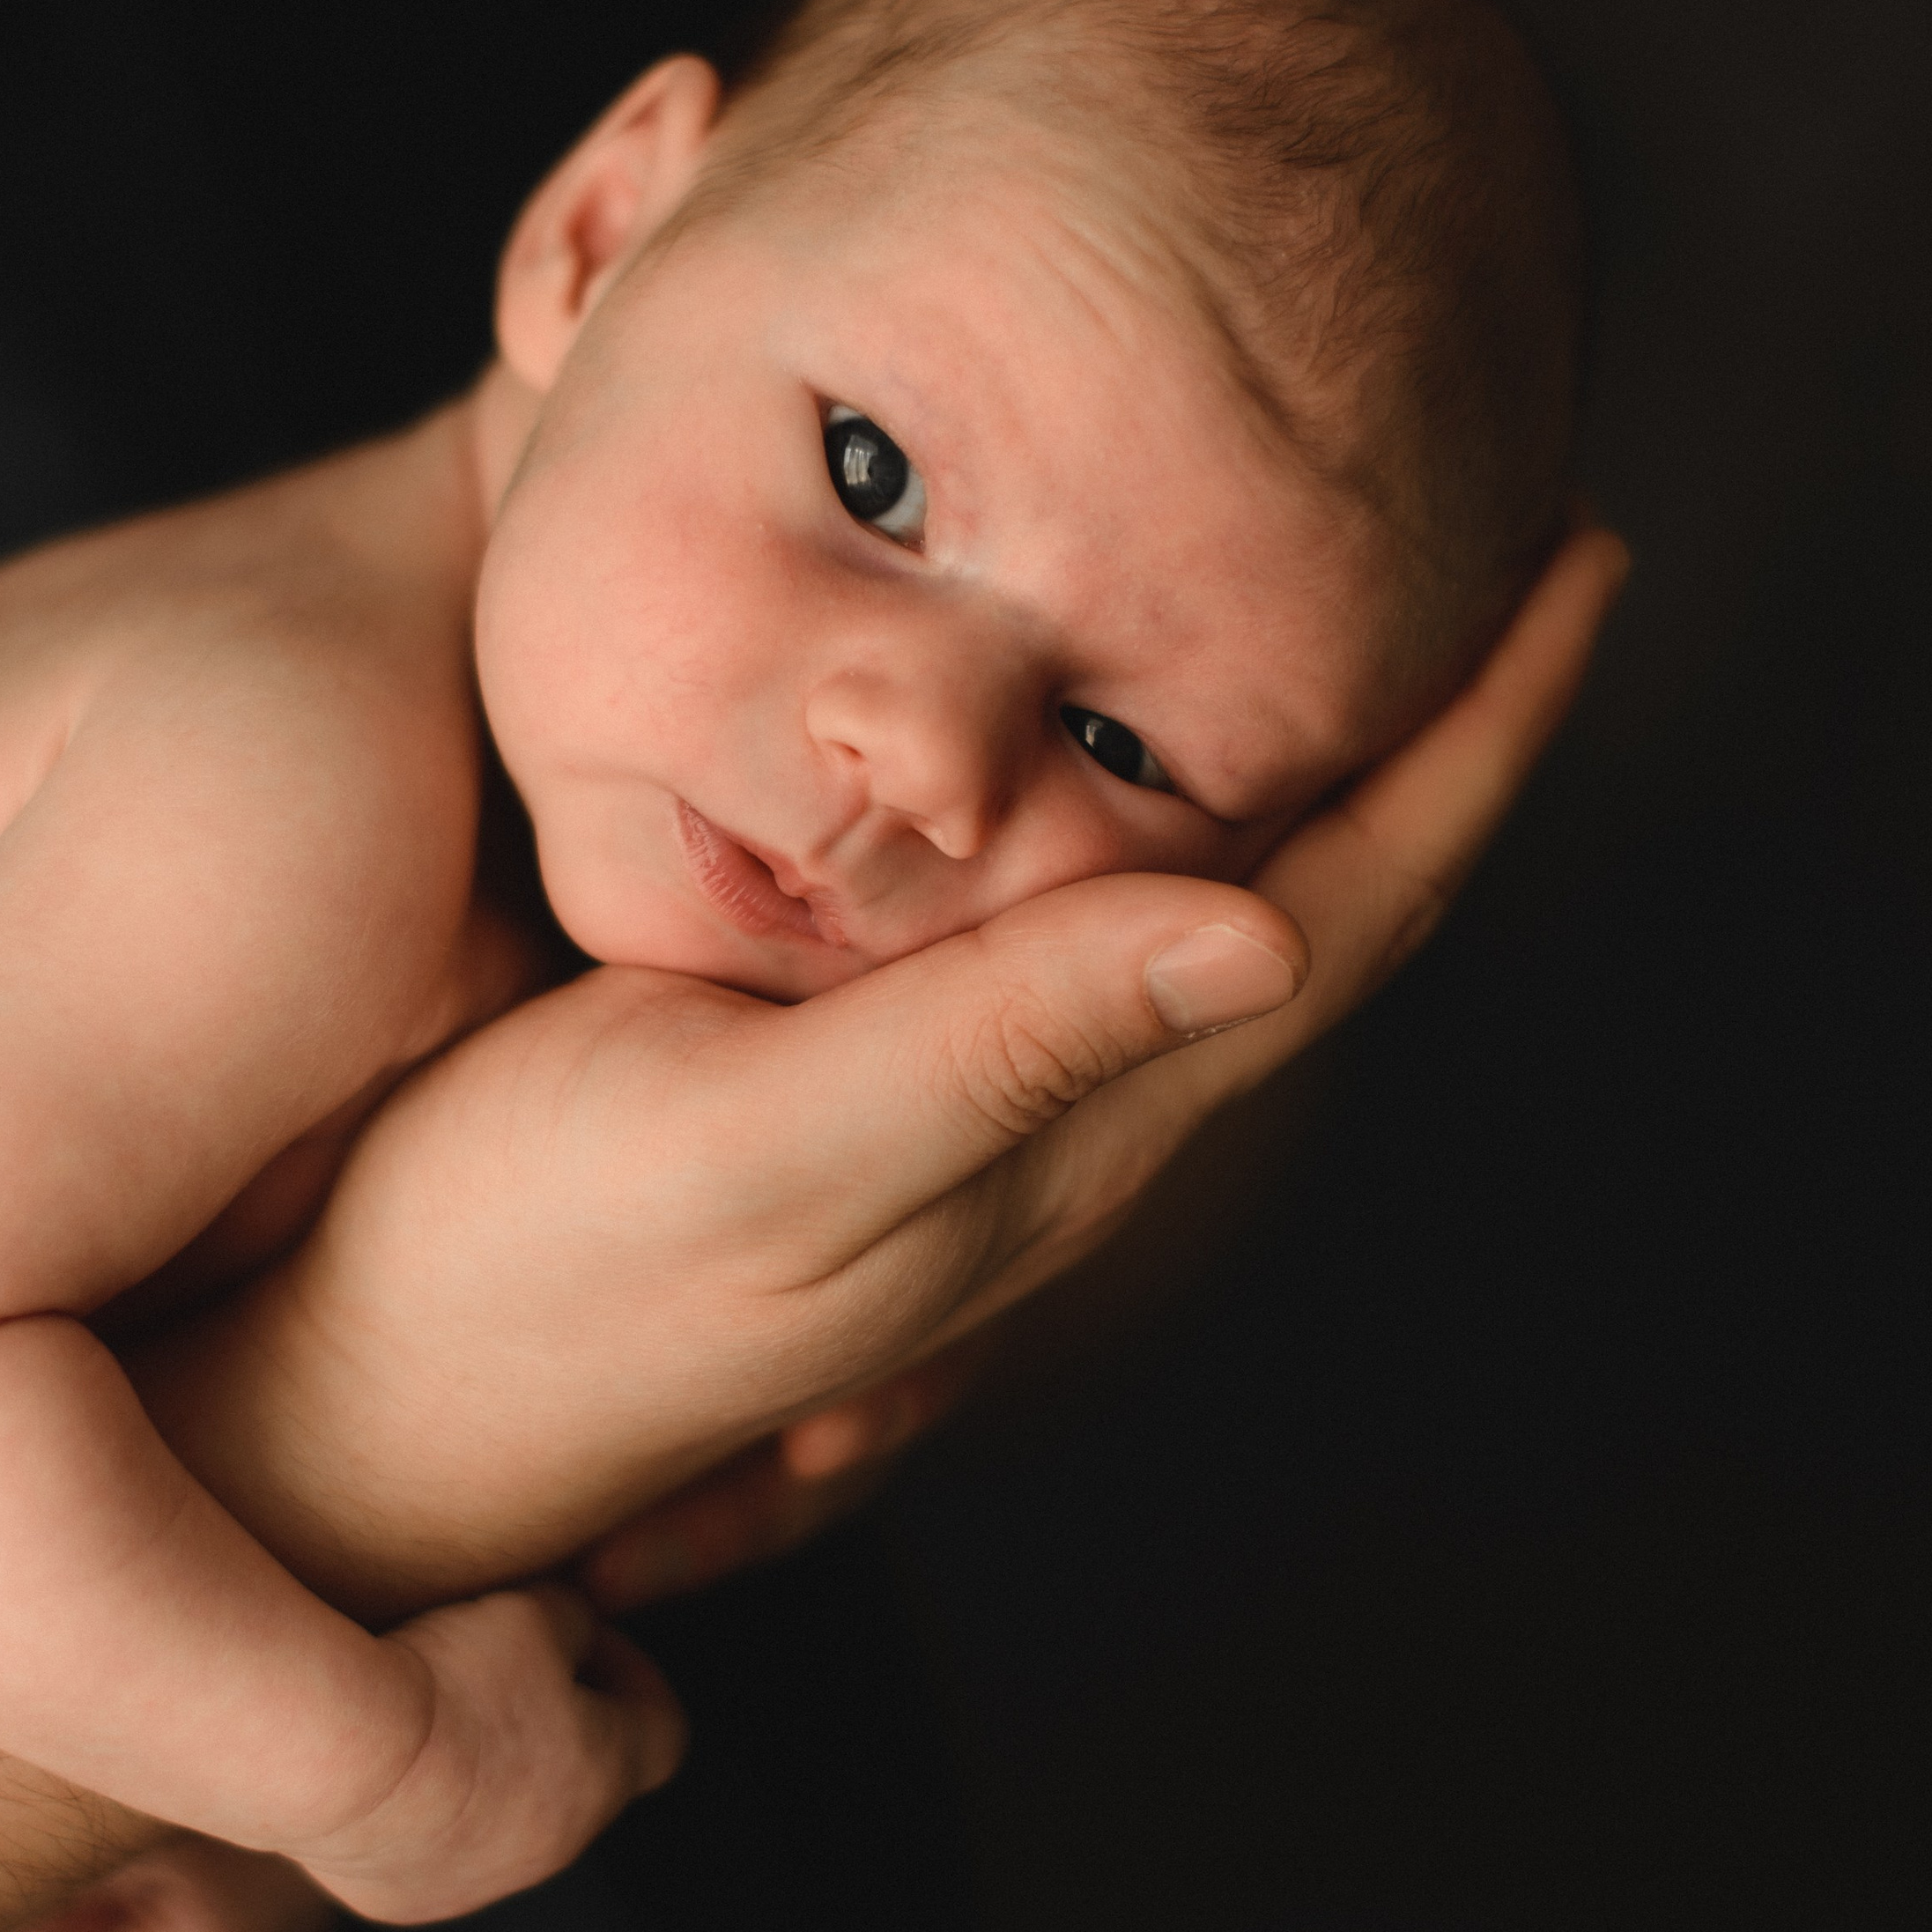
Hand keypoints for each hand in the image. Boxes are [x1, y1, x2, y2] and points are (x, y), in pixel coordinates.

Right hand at [145, 530, 1623, 1616]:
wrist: (349, 1401)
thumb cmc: (523, 1275)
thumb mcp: (762, 1153)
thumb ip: (1004, 1049)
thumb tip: (1273, 929)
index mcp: (1056, 1127)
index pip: (1338, 920)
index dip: (1474, 752)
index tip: (1582, 568)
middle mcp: (1041, 1121)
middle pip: (1305, 902)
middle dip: (1427, 730)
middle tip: (1502, 529)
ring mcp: (946, 1103)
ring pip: (1188, 903)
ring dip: (1295, 759)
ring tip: (1348, 599)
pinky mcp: (839, 1069)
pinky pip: (1052, 911)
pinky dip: (1126, 795)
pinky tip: (1094, 733)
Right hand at [294, 1582, 687, 1923]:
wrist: (337, 1761)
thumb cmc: (450, 1682)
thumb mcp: (531, 1613)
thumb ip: (570, 1618)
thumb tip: (568, 1628)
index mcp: (603, 1777)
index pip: (663, 1732)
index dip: (635, 1675)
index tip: (588, 1636)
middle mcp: (551, 1848)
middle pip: (578, 1778)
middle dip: (549, 1717)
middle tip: (497, 1663)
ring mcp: (475, 1883)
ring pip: (498, 1819)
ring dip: (479, 1767)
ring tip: (426, 1710)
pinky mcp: (403, 1899)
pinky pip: (423, 1847)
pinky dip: (412, 1805)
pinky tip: (376, 1759)